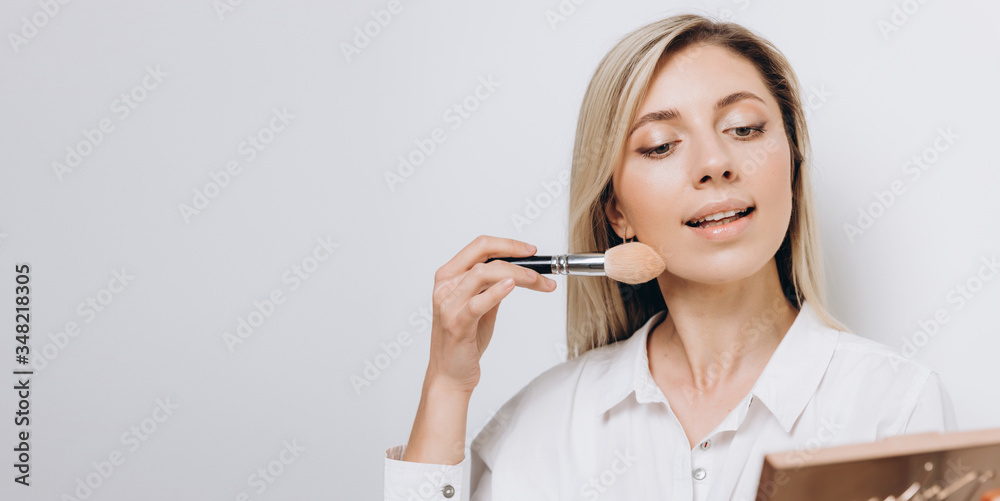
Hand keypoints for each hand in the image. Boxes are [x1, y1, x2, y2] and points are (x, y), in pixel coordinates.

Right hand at [425, 235, 556, 394]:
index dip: (507, 244)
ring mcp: (448, 305)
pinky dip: (497, 291)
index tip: (531, 251)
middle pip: (482, 256)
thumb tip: (517, 271)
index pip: (479, 247)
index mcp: (448, 277)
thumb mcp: (481, 307)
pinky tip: (512, 286)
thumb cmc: (465, 342)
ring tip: (537, 280)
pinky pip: (477, 302)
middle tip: (539, 263)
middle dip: (515, 254)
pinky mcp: (457, 324)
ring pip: (483, 274)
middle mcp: (445, 286)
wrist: (450, 375)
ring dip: (516, 274)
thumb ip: (491, 287)